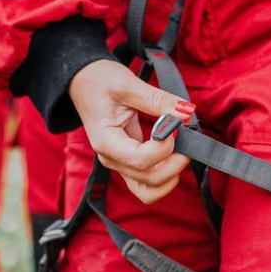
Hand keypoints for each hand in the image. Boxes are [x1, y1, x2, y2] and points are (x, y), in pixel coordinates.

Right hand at [68, 59, 194, 203]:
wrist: (84, 82)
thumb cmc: (100, 81)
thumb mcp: (128, 84)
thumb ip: (158, 100)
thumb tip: (186, 112)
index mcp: (106, 141)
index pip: (140, 161)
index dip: (164, 148)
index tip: (174, 126)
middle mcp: (112, 159)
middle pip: (149, 181)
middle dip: (175, 164)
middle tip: (185, 137)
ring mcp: (120, 164)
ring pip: (150, 190)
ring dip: (171, 175)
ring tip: (181, 149)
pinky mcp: (129, 162)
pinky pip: (149, 183)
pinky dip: (167, 175)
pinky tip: (174, 153)